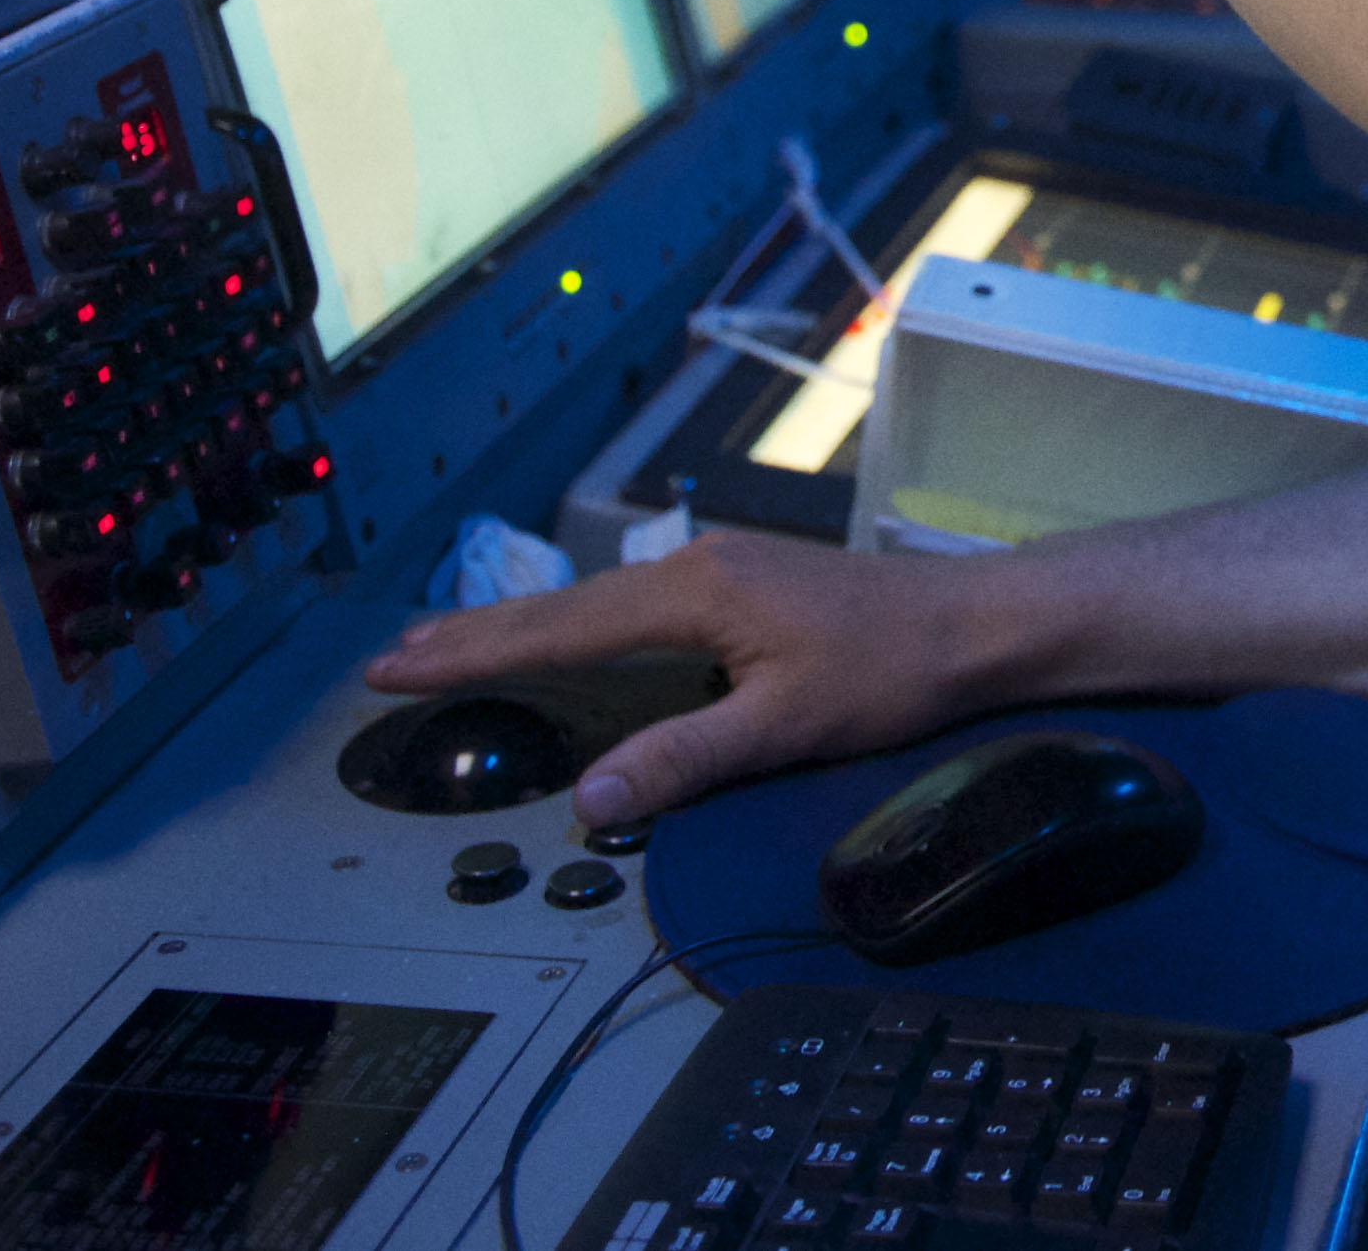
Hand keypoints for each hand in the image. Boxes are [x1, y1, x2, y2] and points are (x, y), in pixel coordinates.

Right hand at [365, 530, 1032, 826]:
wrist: (977, 624)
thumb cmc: (894, 671)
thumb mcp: (785, 726)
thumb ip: (684, 760)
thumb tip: (592, 800)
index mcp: (695, 593)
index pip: (559, 632)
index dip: (473, 653)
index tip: (397, 667)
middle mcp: (697, 567)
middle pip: (563, 609)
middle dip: (473, 636)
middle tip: (390, 660)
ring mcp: (720, 571)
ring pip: (595, 603)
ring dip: (521, 629)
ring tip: (449, 648)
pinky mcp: (742, 587)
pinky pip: (631, 605)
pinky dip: (576, 626)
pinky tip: (562, 640)